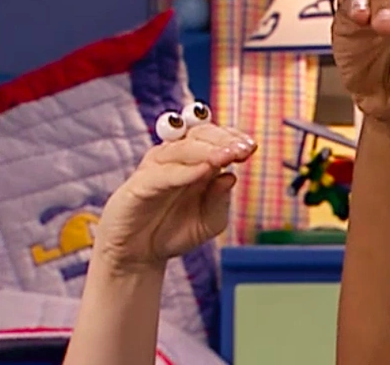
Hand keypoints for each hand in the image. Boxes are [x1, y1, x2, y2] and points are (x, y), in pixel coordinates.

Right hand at [94, 124, 255, 272]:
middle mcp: (177, 157)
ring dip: (207, 149)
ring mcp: (157, 167)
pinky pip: (164, 172)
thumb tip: (231, 176)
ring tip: (227, 156)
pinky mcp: (140, 183)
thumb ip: (221, 200)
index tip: (250, 147)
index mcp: (197, 159)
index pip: (216, 136)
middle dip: (224, 139)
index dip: (233, 137)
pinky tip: (203, 171)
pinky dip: (185, 170)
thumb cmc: (175, 230)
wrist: (139, 255)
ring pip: (183, 147)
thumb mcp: (210, 220)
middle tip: (243, 149)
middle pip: (201, 134)